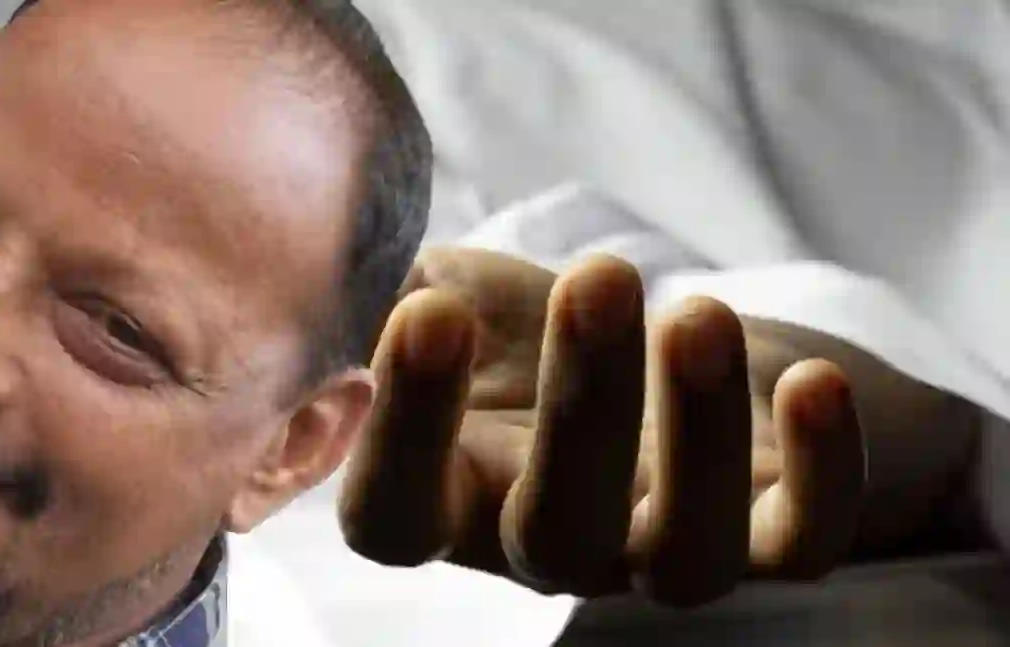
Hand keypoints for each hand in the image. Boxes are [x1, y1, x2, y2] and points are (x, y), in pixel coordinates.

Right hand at [338, 249, 865, 606]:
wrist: (640, 333)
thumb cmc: (514, 323)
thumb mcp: (434, 293)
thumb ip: (374, 296)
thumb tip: (317, 275)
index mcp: (449, 495)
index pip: (396, 517)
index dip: (407, 431)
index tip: (429, 311)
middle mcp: (547, 542)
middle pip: (556, 535)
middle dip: (579, 410)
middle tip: (595, 279)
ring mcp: (658, 546)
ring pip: (684, 560)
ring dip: (696, 439)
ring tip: (693, 314)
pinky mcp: (766, 527)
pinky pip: (804, 542)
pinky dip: (822, 473)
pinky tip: (809, 380)